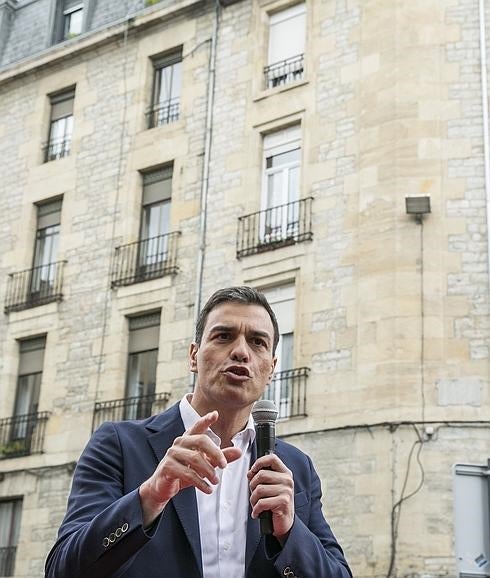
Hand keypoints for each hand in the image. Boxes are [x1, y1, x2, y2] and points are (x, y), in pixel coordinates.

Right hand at [139, 411, 241, 526]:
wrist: (162, 488)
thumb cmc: (184, 473)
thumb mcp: (205, 465)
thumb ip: (220, 458)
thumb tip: (239, 451)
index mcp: (188, 439)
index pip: (197, 426)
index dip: (206, 420)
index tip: (215, 414)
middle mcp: (179, 443)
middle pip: (201, 441)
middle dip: (216, 453)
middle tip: (225, 466)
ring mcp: (172, 454)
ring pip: (195, 459)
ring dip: (209, 471)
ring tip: (216, 481)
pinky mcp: (168, 467)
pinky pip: (188, 474)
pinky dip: (200, 483)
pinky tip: (208, 489)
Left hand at [247, 454, 293, 542]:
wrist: (285, 522)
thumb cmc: (276, 503)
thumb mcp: (271, 487)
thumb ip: (262, 477)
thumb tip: (250, 473)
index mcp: (285, 473)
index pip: (272, 458)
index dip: (259, 462)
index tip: (252, 471)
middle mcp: (287, 480)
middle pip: (261, 474)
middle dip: (252, 486)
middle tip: (254, 494)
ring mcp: (286, 491)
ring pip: (259, 489)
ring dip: (253, 500)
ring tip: (256, 505)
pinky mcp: (284, 502)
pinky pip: (262, 502)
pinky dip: (256, 509)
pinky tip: (257, 512)